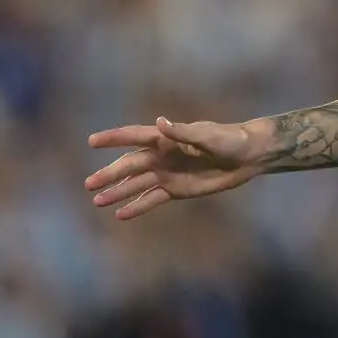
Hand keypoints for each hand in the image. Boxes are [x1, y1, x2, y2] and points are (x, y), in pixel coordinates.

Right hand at [85, 116, 264, 220]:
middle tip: (89, 184)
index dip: (114, 138)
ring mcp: (167, 173)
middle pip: (130, 165)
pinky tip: (120, 215)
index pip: (135, 136)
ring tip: (97, 201)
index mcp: (167, 138)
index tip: (92, 141)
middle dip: (110, 174)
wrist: (248, 156)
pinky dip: (136, 207)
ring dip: (117, 192)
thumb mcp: (208, 136)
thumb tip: (160, 122)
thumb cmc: (230, 140)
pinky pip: (151, 199)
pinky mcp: (175, 190)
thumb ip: (183, 132)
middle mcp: (162, 156)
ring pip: (136, 183)